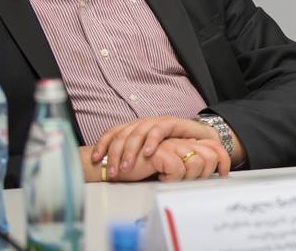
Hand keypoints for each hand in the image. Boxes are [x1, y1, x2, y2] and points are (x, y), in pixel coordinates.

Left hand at [92, 115, 229, 178]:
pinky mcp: (172, 122)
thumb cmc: (173, 148)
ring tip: (126, 168)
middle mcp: (143, 122)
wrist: (200, 138)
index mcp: (135, 128)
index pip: (113, 132)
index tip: (95, 159)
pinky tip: (147, 153)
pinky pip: (158, 131)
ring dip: (130, 151)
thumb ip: (134, 157)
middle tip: (113, 173)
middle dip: (114, 154)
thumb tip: (111, 170)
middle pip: (122, 134)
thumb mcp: (148, 153)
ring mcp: (157, 121)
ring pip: (137, 133)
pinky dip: (151, 141)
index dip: (102, 144)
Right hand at [149, 138, 225, 181]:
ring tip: (172, 180)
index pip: (216, 148)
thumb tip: (205, 177)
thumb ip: (187, 167)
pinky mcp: (161, 151)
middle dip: (205, 174)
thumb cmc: (143, 167)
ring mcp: (172, 144)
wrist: (119, 163)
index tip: (224, 175)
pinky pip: (178, 169)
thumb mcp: (171, 167)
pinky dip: (171, 178)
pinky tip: (159, 177)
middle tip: (188, 182)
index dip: (224, 161)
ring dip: (188, 178)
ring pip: (197, 164)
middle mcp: (182, 141)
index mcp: (186, 143)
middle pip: (210, 157)